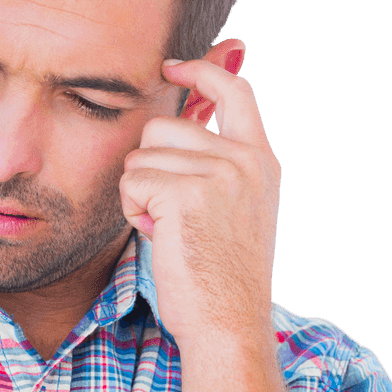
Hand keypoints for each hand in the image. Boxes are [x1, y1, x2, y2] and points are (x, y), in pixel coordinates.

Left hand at [119, 56, 280, 348]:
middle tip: (169, 215)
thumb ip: (216, 164)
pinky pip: (131, 181)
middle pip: (162, 127)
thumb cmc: (220, 278)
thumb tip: (183, 119)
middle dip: (150, 168)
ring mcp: (218, 173)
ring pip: (140, 156)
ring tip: (167, 230)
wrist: (227, 323)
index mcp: (260, 160)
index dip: (199, 72)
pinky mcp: (186, 191)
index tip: (170, 68)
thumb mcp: (232, 209)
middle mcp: (245, 159)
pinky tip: (158, 237)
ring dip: (140, 194)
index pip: (234, 90)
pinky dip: (133, 211)